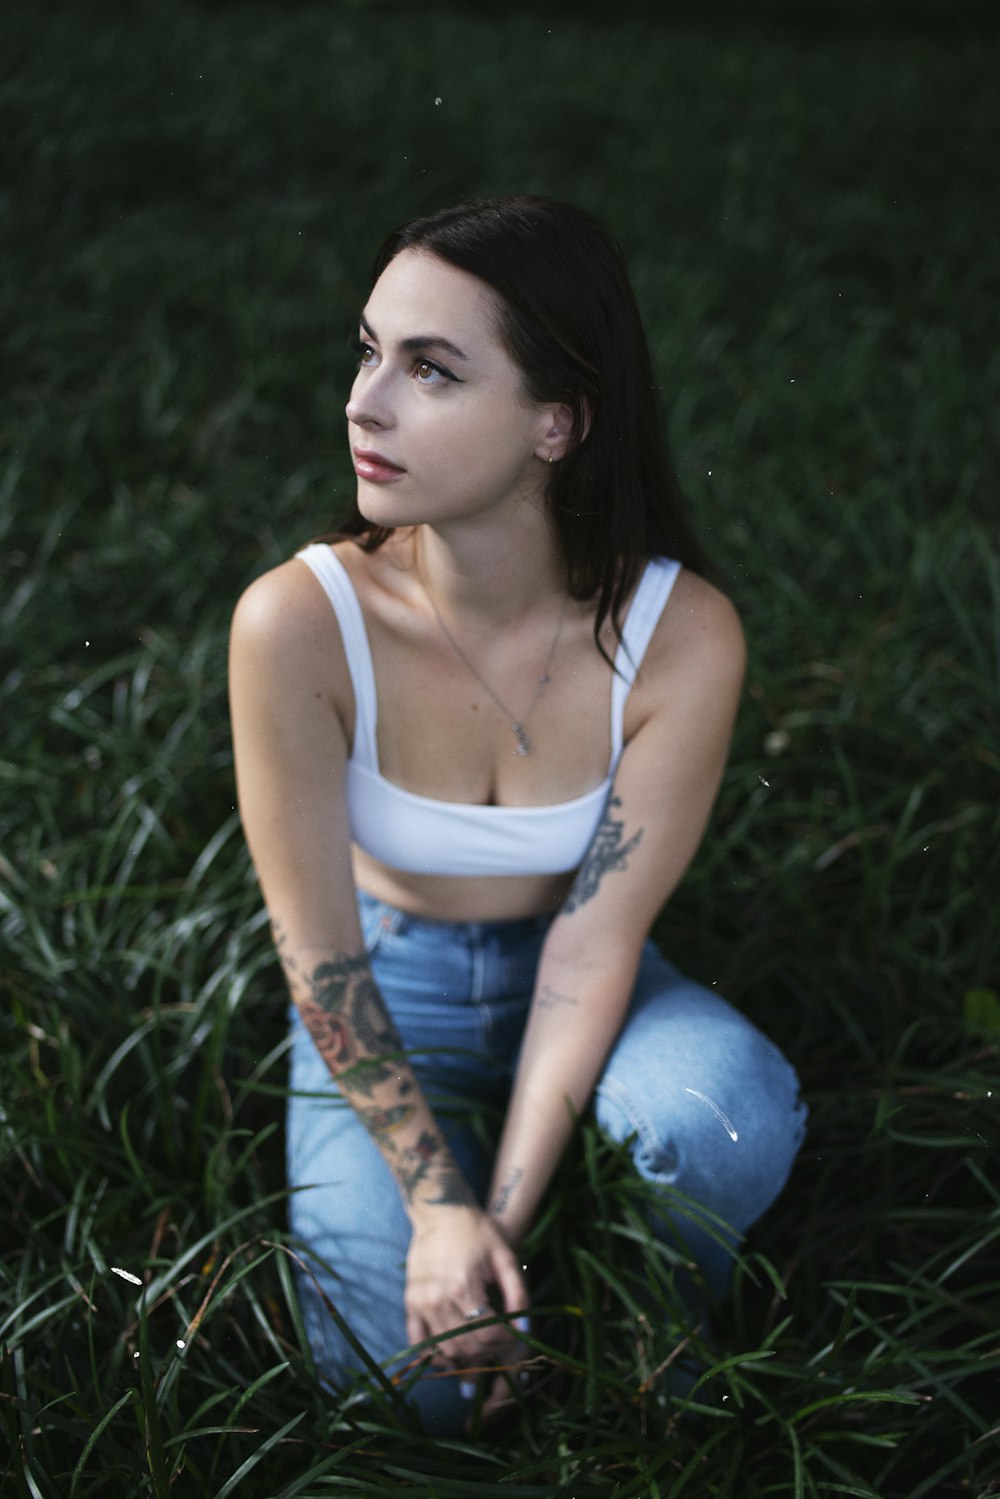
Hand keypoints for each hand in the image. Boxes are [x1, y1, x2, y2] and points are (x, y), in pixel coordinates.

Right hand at [404, 1206, 527, 1385]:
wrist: (441, 1211)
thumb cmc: (477, 1230)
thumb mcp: (505, 1255)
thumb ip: (518, 1293)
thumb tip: (524, 1329)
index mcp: (463, 1286)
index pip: (487, 1334)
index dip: (506, 1342)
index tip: (515, 1336)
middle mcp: (438, 1298)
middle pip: (467, 1346)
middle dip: (490, 1350)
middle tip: (501, 1340)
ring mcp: (421, 1302)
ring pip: (446, 1349)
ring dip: (468, 1355)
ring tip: (482, 1343)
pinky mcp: (410, 1302)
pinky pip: (419, 1342)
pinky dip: (436, 1355)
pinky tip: (453, 1355)